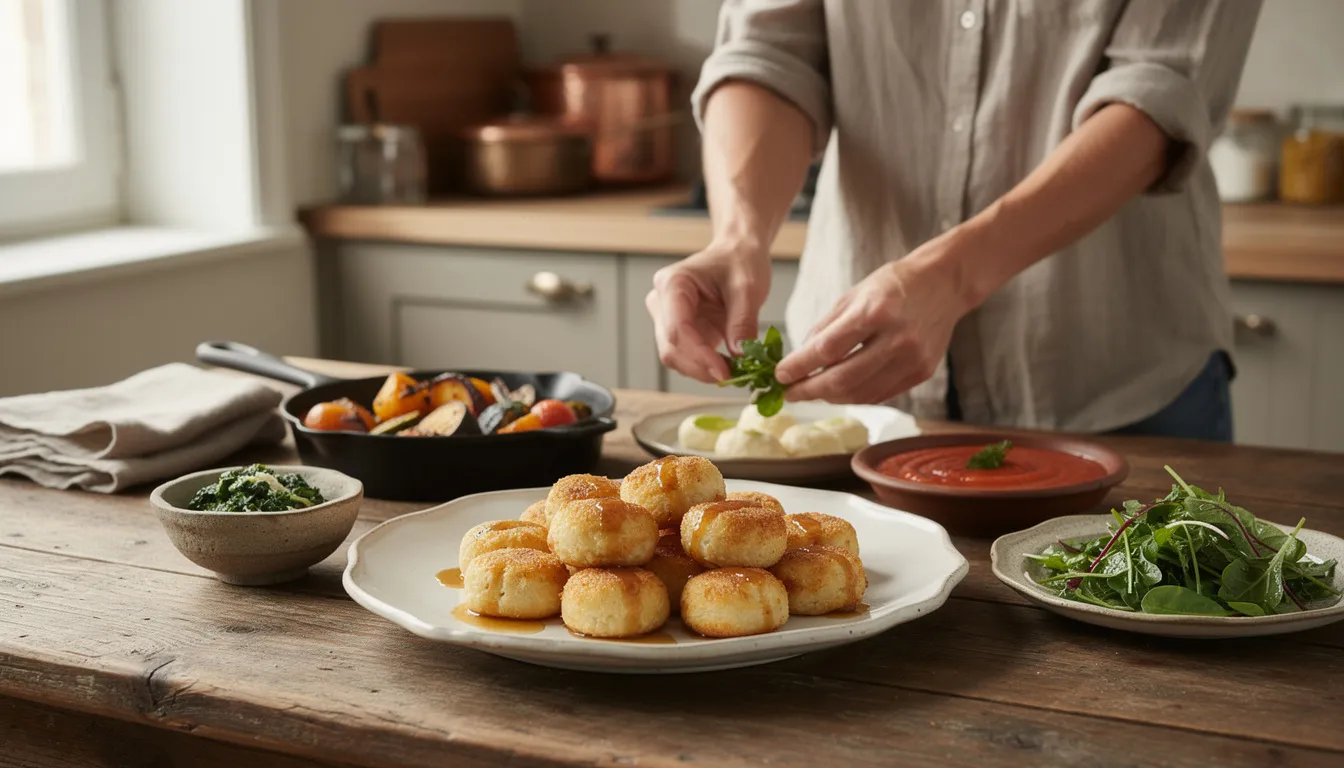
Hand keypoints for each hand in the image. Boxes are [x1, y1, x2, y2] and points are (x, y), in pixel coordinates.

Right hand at [646, 245, 771, 382]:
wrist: (737, 254)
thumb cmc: (740, 262)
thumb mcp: (748, 288)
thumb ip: (743, 321)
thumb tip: (739, 355)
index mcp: (673, 283)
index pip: (677, 328)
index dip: (699, 355)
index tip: (724, 372)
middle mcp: (661, 301)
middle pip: (671, 347)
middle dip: (701, 367)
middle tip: (733, 378)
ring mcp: (666, 317)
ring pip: (675, 357)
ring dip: (702, 370)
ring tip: (733, 372)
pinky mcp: (678, 330)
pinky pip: (686, 356)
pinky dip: (705, 366)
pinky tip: (727, 366)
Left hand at [774, 240, 973, 403]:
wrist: (945, 284)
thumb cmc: (895, 284)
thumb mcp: (854, 294)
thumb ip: (826, 328)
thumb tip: (799, 359)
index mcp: (875, 312)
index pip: (827, 350)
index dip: (799, 367)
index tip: (779, 376)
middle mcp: (896, 339)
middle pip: (842, 379)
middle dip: (809, 390)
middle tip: (789, 393)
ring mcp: (912, 360)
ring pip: (859, 394)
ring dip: (829, 397)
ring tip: (812, 392)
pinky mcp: (921, 373)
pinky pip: (878, 394)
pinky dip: (853, 396)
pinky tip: (838, 391)